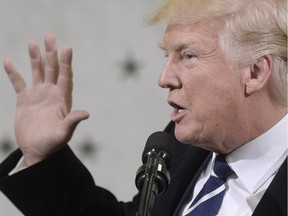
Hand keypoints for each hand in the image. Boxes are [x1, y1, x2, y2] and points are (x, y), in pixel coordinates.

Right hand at [4, 34, 88, 165]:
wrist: (36, 150)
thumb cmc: (52, 143)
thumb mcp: (63, 133)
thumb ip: (72, 122)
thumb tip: (86, 113)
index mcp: (63, 99)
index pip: (66, 77)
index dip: (67, 63)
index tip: (67, 48)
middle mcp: (52, 93)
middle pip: (53, 70)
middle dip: (51, 54)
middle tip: (50, 37)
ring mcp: (38, 95)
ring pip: (37, 72)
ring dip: (35, 58)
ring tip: (33, 43)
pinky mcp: (24, 99)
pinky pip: (18, 82)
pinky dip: (13, 73)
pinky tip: (8, 61)